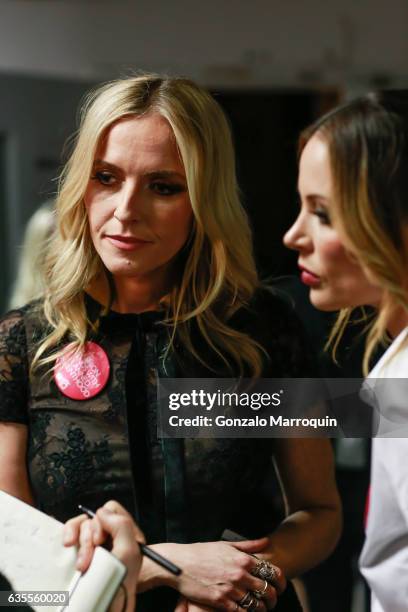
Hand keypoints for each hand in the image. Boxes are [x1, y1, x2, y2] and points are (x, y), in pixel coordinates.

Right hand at [63, 500, 144, 609]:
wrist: (111, 605)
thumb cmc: (122, 583)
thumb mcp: (129, 552)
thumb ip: (121, 525)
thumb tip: (101, 512)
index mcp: (123, 531)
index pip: (110, 510)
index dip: (103, 522)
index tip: (100, 541)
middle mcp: (108, 535)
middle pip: (92, 520)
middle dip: (87, 540)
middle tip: (87, 561)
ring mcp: (93, 544)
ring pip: (79, 527)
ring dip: (78, 543)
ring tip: (80, 565)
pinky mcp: (79, 553)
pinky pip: (70, 536)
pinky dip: (67, 536)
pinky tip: (67, 547)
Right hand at [160, 538, 284, 610]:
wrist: (179, 564)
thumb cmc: (202, 552)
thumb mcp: (226, 544)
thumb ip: (248, 545)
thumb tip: (266, 541)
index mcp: (243, 559)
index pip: (272, 572)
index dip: (281, 581)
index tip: (281, 585)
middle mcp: (239, 574)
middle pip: (268, 590)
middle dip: (274, 597)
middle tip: (273, 599)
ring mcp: (230, 589)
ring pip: (257, 604)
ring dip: (262, 607)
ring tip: (262, 607)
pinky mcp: (220, 602)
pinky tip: (247, 611)